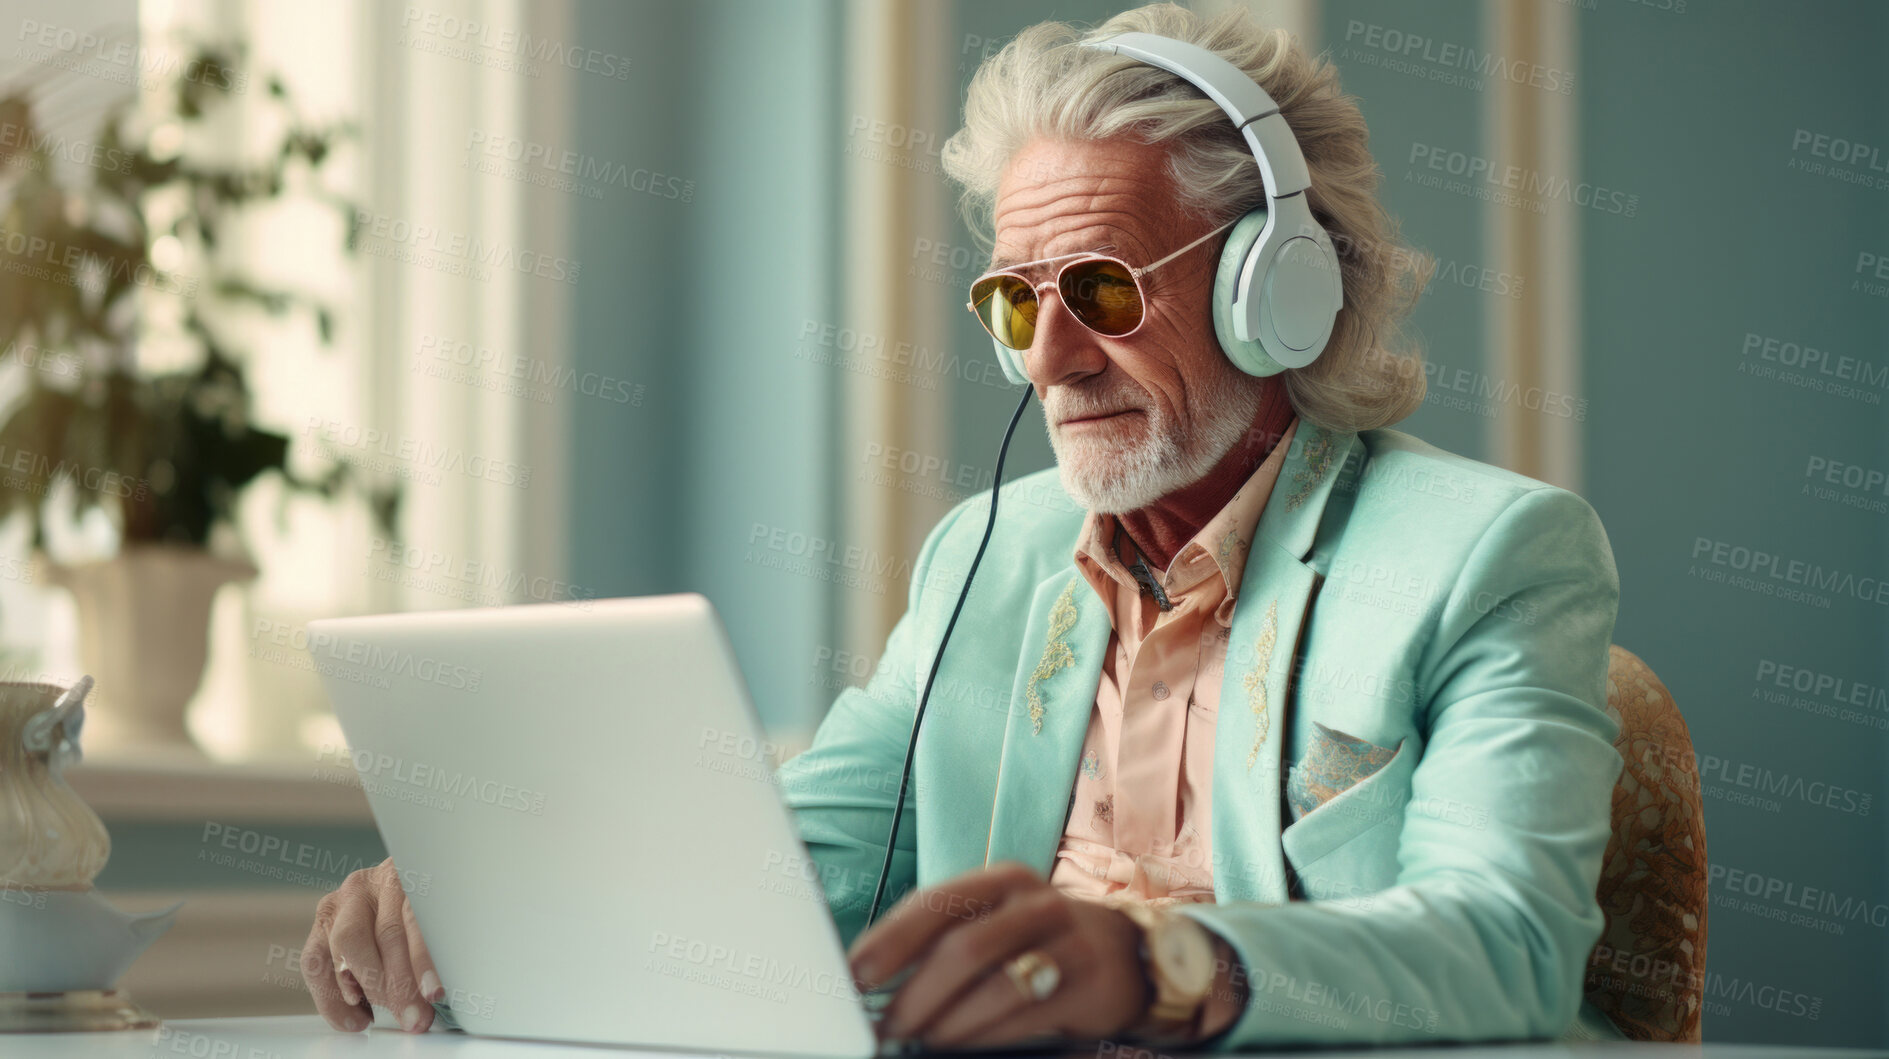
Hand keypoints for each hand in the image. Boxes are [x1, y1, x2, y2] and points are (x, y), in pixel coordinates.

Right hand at [302, 857, 440, 1032]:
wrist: (389, 887)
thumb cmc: (422, 908)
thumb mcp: (437, 916)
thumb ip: (435, 947)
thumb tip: (435, 994)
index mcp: (412, 874)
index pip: (418, 916)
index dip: (424, 958)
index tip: (435, 992)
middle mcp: (375, 882)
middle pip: (385, 932)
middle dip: (399, 983)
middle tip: (415, 1016)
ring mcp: (344, 899)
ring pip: (348, 945)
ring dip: (368, 990)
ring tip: (384, 1018)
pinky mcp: (323, 920)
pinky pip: (316, 960)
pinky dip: (333, 995)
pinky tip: (354, 1016)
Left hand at [847, 862, 1149, 1046]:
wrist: (1128, 952)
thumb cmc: (1038, 939)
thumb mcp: (996, 921)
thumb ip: (944, 939)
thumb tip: (873, 977)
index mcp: (1001, 880)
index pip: (934, 903)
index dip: (889, 941)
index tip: (854, 975)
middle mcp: (1035, 902)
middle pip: (962, 946)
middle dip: (913, 993)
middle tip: (885, 1025)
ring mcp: (1066, 941)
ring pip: (993, 984)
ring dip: (946, 1021)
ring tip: (920, 1038)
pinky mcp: (1088, 984)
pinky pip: (1024, 1015)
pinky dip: (984, 1035)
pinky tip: (961, 1043)